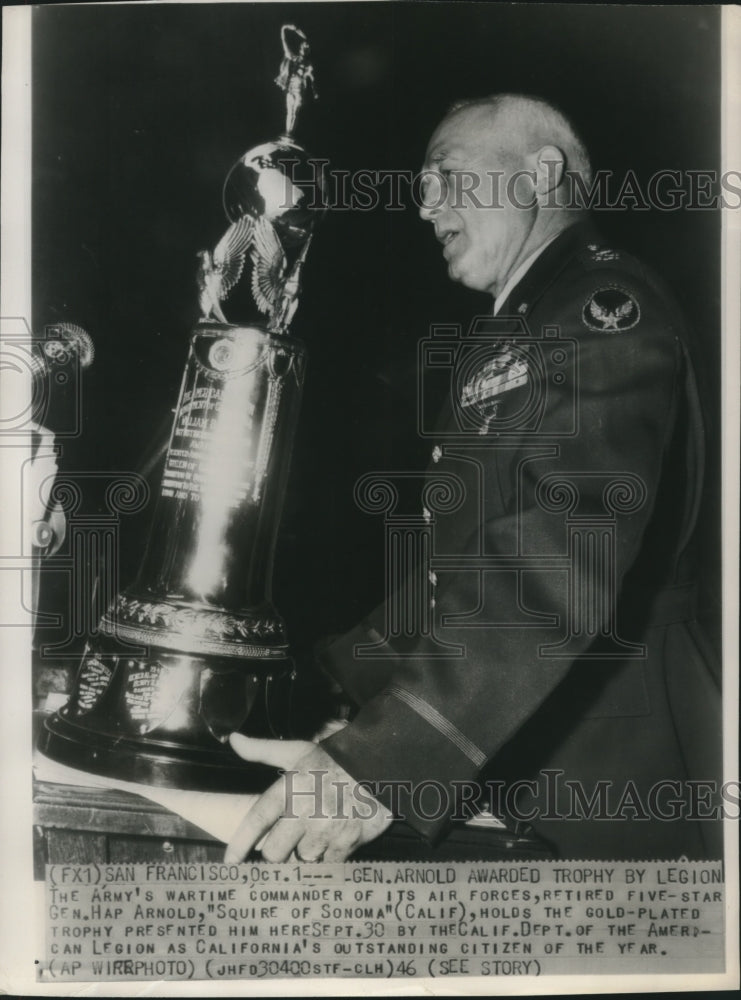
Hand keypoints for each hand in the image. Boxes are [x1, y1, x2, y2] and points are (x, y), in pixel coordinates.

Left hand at [224, 735, 392, 862]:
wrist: (378, 764)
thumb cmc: (333, 759)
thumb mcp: (297, 750)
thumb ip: (262, 750)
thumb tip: (233, 740)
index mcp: (289, 788)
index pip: (257, 820)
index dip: (240, 844)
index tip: (230, 862)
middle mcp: (305, 811)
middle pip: (275, 853)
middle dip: (277, 851)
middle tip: (286, 842)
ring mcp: (326, 829)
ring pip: (302, 860)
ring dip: (304, 854)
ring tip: (315, 836)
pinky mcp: (347, 843)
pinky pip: (327, 864)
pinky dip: (327, 858)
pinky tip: (332, 842)